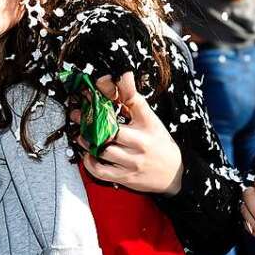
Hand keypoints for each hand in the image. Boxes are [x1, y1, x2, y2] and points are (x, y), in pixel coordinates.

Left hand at [70, 72, 183, 195]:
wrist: (175, 174)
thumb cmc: (160, 144)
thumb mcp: (151, 120)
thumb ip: (133, 102)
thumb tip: (121, 77)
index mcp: (149, 123)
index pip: (133, 100)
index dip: (116, 88)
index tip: (100, 81)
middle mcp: (141, 142)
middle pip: (112, 128)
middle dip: (92, 121)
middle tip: (79, 114)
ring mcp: (133, 161)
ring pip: (103, 150)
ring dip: (88, 142)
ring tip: (82, 135)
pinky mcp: (126, 177)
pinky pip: (102, 171)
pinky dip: (90, 162)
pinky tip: (88, 154)